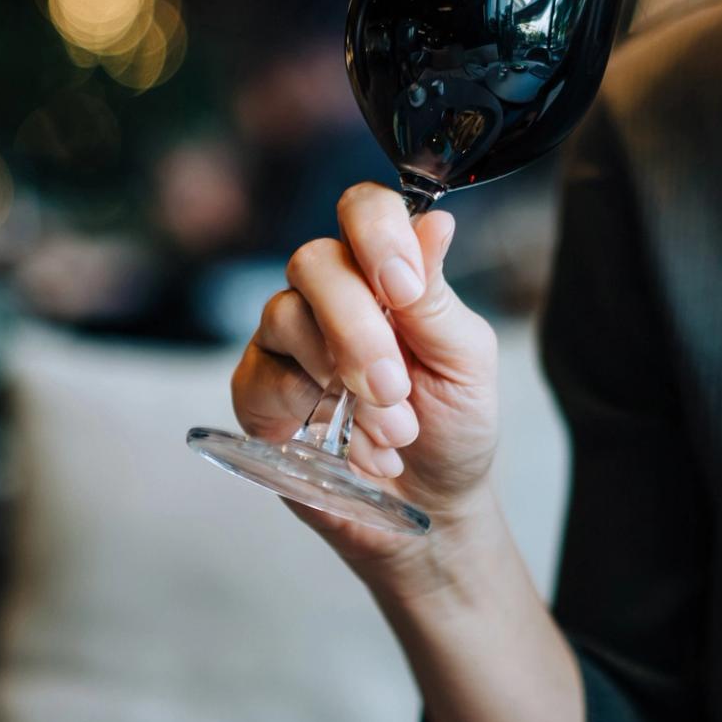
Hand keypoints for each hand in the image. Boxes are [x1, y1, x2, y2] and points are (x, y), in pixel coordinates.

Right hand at [230, 182, 500, 571]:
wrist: (432, 511)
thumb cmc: (455, 427)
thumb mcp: (465, 362)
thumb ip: (437, 296)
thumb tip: (437, 221)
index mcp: (388, 274)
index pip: (363, 210)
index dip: (375, 234)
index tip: (401, 289)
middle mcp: (332, 296)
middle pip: (314, 261)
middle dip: (358, 329)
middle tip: (394, 389)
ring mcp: (290, 343)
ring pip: (283, 315)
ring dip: (340, 379)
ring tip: (389, 434)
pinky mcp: (261, 393)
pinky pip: (256, 377)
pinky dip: (301, 413)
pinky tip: (342, 444)